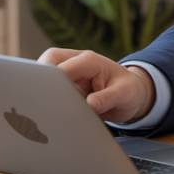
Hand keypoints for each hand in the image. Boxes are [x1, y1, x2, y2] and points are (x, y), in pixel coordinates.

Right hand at [38, 48, 154, 123]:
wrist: (132, 93)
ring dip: (45, 95)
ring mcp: (68, 73)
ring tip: (55, 111)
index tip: (50, 103)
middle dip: (41, 87)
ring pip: (42, 79)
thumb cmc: (128, 91)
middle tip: (48, 109)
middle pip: (44, 66)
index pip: (60, 67)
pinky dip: (48, 100)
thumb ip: (107, 98)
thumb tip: (89, 104)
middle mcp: (75, 62)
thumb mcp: (124, 94)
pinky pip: (48, 90)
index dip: (51, 84)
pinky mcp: (64, 84)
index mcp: (89, 61)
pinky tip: (56, 113)